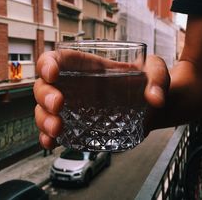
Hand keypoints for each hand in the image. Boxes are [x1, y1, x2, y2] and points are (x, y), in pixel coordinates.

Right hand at [34, 51, 169, 148]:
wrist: (148, 107)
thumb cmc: (145, 83)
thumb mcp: (155, 70)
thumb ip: (157, 76)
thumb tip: (155, 99)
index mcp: (85, 66)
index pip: (57, 59)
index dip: (47, 64)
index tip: (52, 73)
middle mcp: (73, 85)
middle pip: (45, 86)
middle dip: (46, 96)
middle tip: (59, 106)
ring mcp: (72, 106)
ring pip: (44, 110)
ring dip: (44, 120)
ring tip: (57, 129)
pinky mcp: (76, 125)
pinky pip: (54, 130)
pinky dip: (48, 137)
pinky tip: (51, 143)